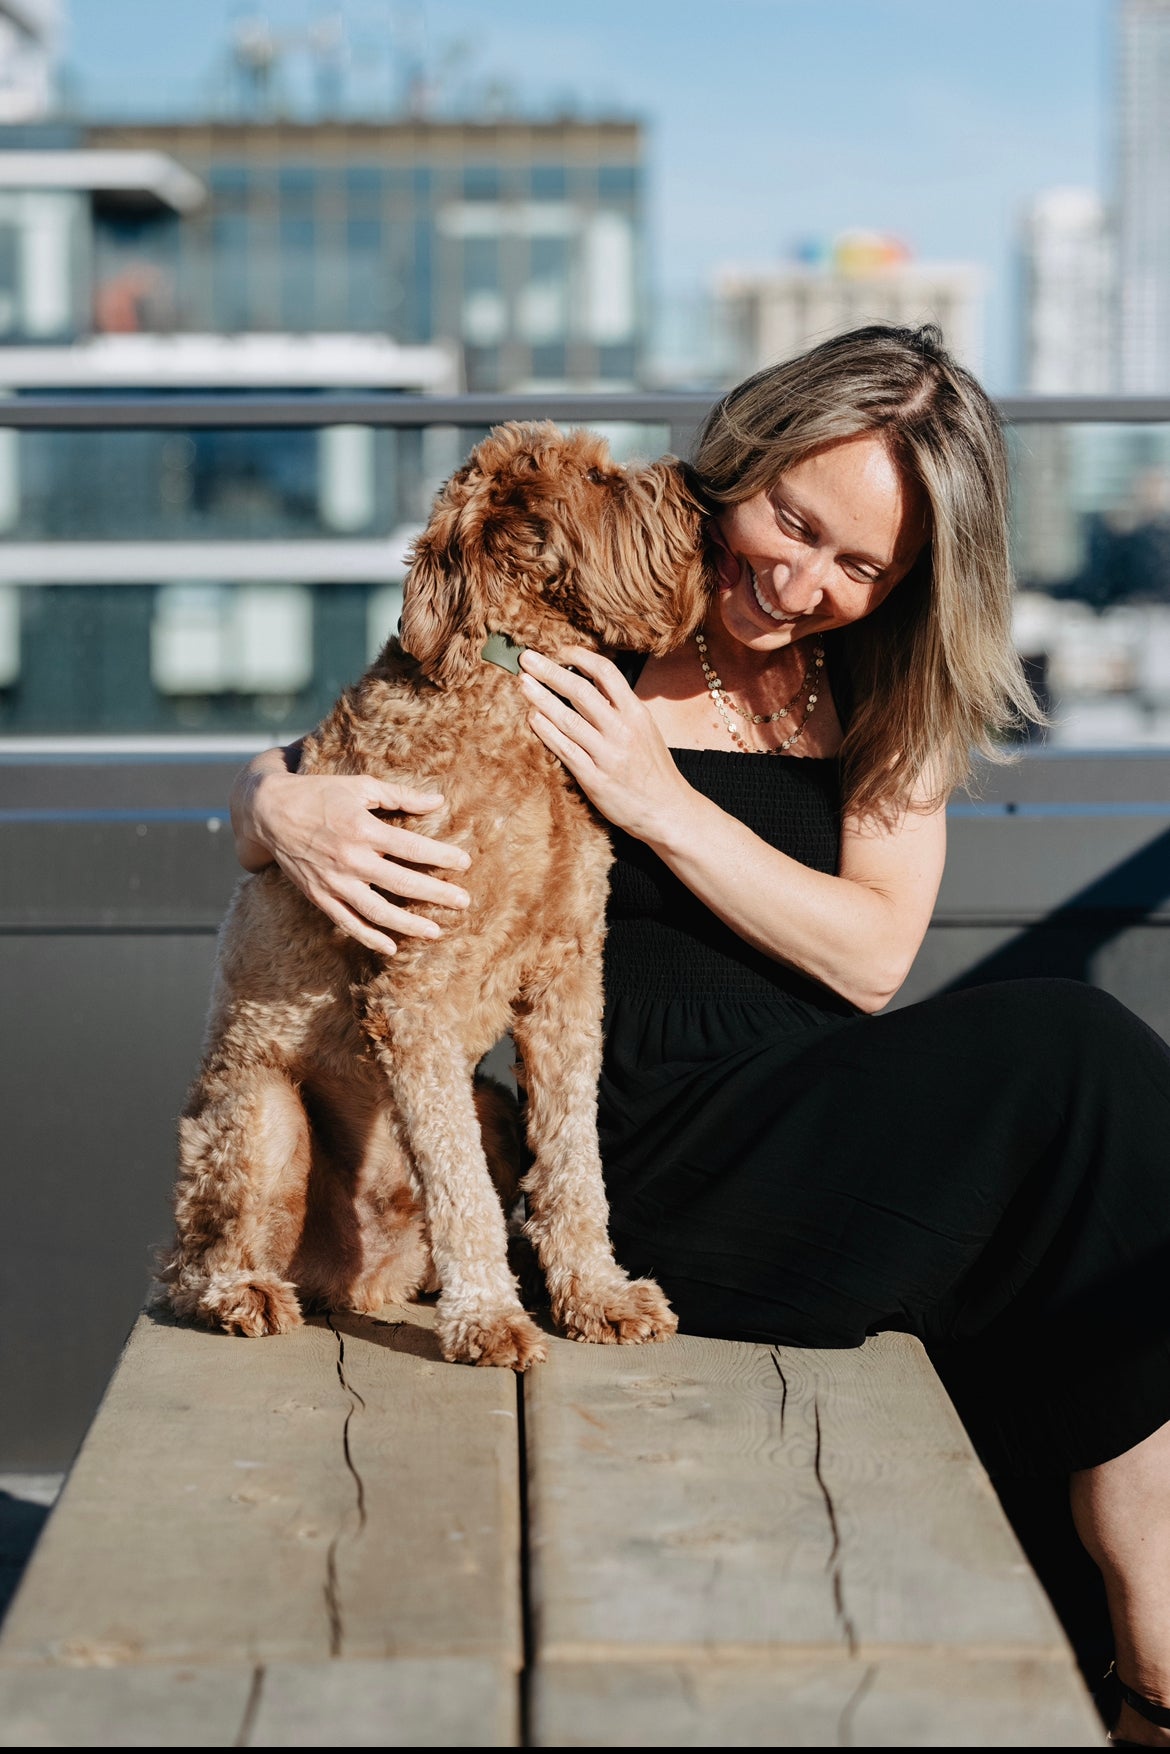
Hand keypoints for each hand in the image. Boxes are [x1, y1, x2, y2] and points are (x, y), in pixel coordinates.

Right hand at [239, 761, 471, 955]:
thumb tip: (438, 801)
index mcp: (363, 828)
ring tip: (435, 931)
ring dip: (408, 924)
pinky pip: (348, 923)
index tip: (465, 863)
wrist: (269, 811)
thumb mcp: (360, 786)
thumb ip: (400, 795)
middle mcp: (350, 858)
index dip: (441, 856)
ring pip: (377, 911)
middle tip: (463, 902)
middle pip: (402, 882)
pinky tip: (392, 947)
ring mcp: (334, 881)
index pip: (412, 847)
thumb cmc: (319, 793)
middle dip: (437, 894)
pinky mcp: (320, 896)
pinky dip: (369, 938)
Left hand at [518, 646, 689, 841]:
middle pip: (581, 692)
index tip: (559, 650)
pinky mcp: (595, 780)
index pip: (606, 673)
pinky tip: (533, 718)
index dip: (580, 657)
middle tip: (527, 658)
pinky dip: (547, 732)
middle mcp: (622, 730)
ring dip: (542, 699)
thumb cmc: (654, 769)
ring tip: (523, 683)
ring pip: (568, 720)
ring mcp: (608, 755)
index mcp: (636, 713)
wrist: (668, 811)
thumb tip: (591, 683)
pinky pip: (566, 751)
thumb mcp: (646, 729)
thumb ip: (620, 708)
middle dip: (550, 672)